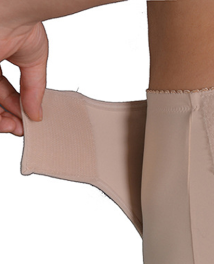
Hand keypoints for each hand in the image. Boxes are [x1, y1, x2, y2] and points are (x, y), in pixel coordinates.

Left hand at [0, 21, 48, 136]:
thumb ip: (34, 89)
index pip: (2, 89)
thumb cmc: (22, 22)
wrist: (14, 10)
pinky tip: (6, 120)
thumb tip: (36, 114)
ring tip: (14, 127)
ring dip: (0, 118)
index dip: (15, 106)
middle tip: (19, 128)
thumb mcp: (34, 61)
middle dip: (5, 116)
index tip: (27, 120)